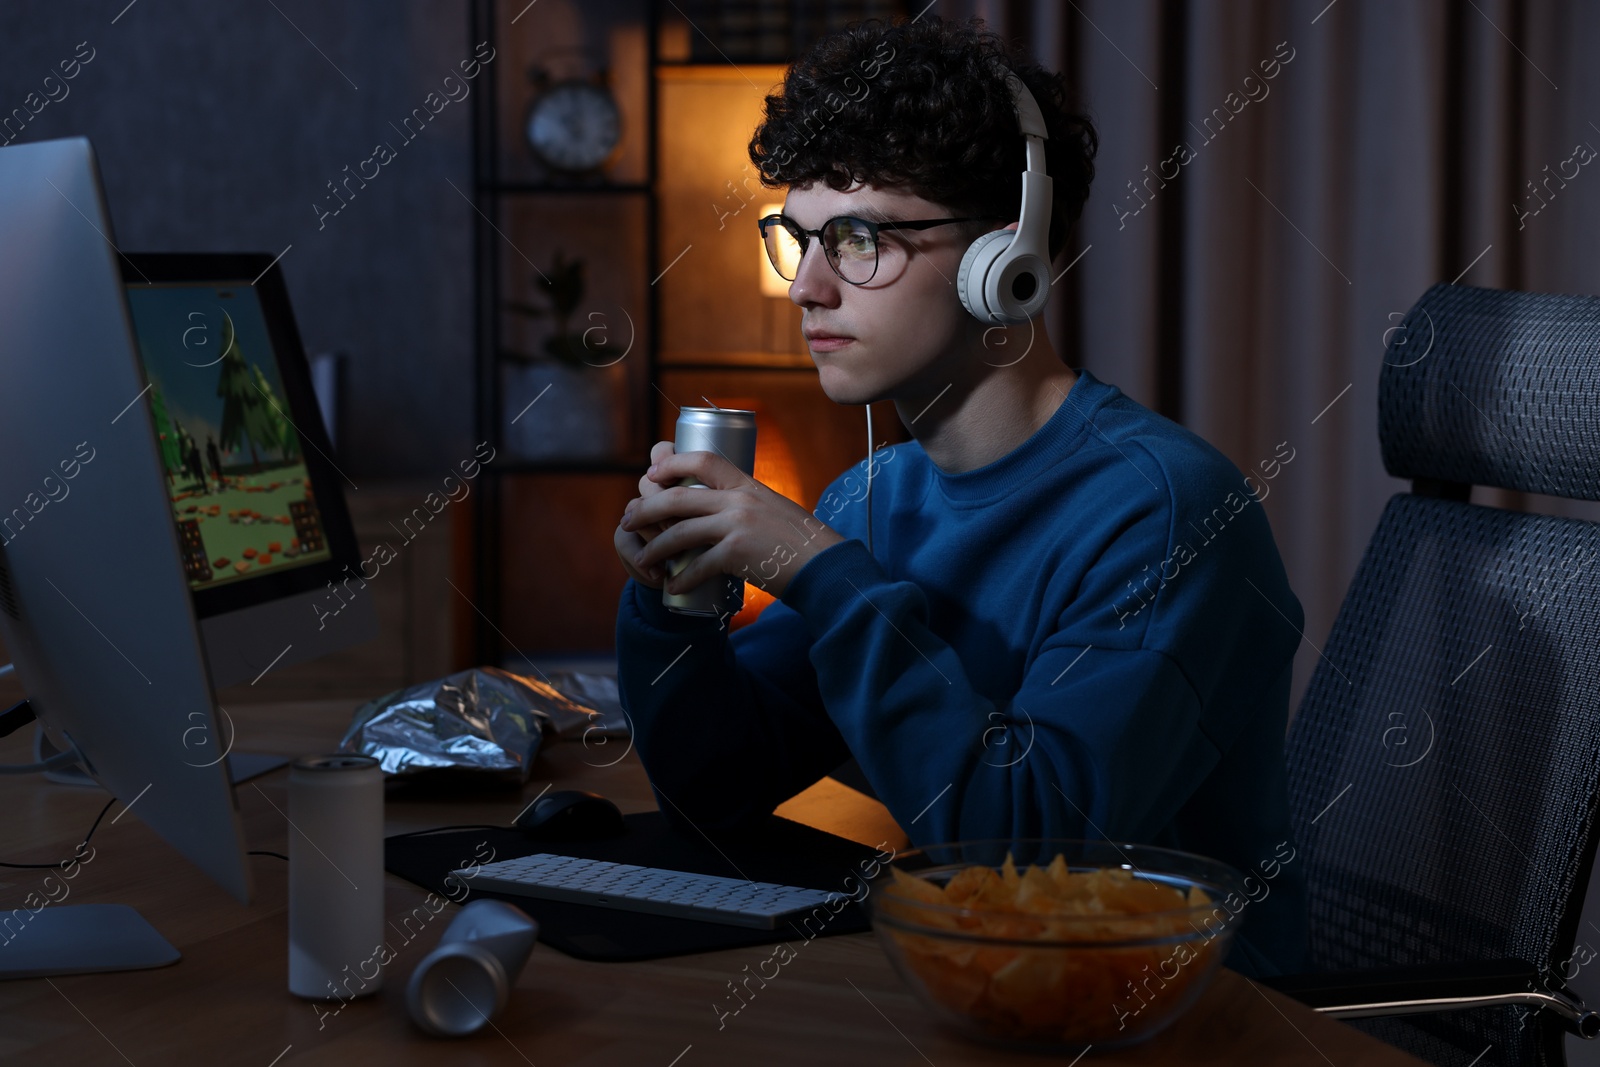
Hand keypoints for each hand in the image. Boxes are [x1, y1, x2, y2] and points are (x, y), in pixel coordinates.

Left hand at [618, 440, 844, 599]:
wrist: (826, 565)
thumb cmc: (803, 543)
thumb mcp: (775, 510)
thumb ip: (749, 505)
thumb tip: (723, 511)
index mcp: (748, 485)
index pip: (702, 459)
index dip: (671, 463)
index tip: (651, 474)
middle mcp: (739, 500)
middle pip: (677, 497)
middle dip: (646, 508)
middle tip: (628, 520)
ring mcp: (737, 526)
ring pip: (679, 532)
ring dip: (655, 548)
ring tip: (644, 559)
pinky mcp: (738, 554)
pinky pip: (697, 565)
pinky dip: (681, 578)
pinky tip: (672, 586)